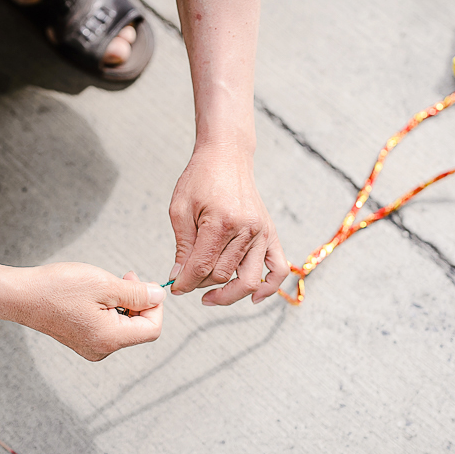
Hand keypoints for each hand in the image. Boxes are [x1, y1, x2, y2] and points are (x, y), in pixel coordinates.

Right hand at [14, 264, 164, 360]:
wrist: (20, 296)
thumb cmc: (57, 289)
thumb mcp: (104, 284)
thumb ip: (137, 293)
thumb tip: (159, 296)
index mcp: (110, 338)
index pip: (152, 329)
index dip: (155, 306)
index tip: (144, 285)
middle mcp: (102, 349)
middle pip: (139, 328)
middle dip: (139, 302)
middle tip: (126, 277)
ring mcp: (91, 347)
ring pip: (124, 325)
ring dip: (124, 303)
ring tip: (106, 284)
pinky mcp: (82, 340)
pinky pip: (109, 326)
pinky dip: (110, 308)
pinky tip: (97, 294)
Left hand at [168, 145, 288, 304]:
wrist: (227, 156)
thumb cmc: (201, 178)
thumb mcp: (180, 208)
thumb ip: (182, 245)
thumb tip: (179, 276)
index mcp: (221, 221)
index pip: (202, 266)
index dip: (185, 283)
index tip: (175, 288)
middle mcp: (246, 229)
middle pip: (223, 275)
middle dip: (200, 285)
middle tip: (187, 282)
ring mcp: (262, 233)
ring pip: (248, 279)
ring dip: (228, 294)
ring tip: (210, 296)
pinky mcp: (271, 233)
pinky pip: (279, 268)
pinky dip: (269, 288)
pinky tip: (254, 297)